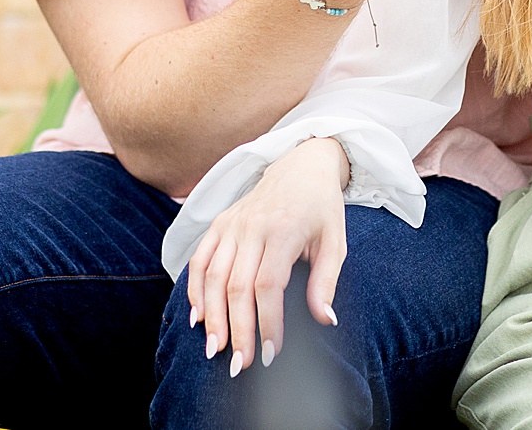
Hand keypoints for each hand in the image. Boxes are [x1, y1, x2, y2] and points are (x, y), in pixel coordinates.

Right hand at [186, 137, 348, 373]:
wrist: (301, 166)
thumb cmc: (322, 209)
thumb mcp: (335, 242)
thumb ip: (326, 282)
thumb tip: (326, 321)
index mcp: (285, 230)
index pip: (268, 285)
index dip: (267, 322)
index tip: (270, 354)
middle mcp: (253, 226)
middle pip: (237, 286)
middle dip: (237, 330)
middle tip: (240, 365)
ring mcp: (232, 224)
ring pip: (214, 276)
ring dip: (212, 316)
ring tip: (214, 350)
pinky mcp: (219, 223)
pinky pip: (200, 259)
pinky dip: (195, 289)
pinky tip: (197, 318)